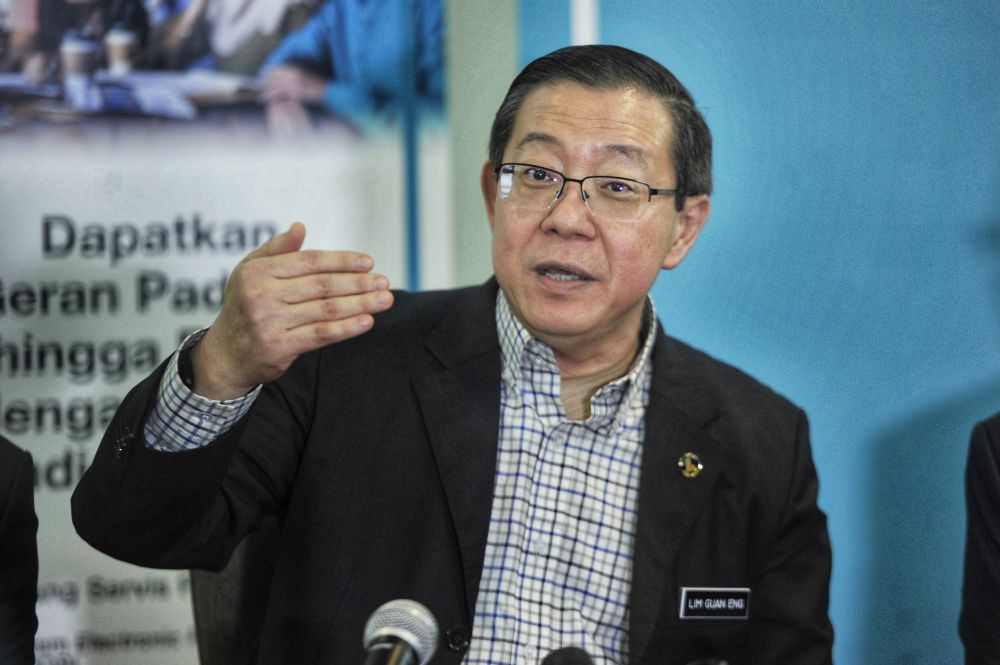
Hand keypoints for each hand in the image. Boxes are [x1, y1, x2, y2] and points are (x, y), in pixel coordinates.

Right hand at [192, 223, 392, 399]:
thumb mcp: (250, 272)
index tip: (368, 262)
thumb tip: (300, 227)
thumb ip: (276, 250)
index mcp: (258, 271)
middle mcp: (262, 294)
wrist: (225, 355)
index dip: (342, 261)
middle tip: (384, 282)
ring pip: (326, 309)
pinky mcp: (279, 346)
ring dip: (360, 304)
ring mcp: (270, 321)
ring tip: (385, 300)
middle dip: (358, 283)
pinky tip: (366, 321)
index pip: (310, 262)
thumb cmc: (244, 307)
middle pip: (322, 285)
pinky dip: (346, 328)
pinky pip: (320, 334)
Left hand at [261, 65, 327, 104]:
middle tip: (258, 89)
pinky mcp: (296, 93)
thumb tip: (283, 76)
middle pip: (274, 78)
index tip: (262, 75)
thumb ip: (293, 74)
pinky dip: (275, 99)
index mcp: (294, 68)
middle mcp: (293, 75)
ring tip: (261, 98)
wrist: (327, 90)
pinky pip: (282, 96)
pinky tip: (271, 102)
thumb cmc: (317, 84)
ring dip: (267, 93)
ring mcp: (294, 84)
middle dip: (265, 84)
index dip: (267, 72)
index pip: (276, 68)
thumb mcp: (304, 74)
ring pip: (275, 88)